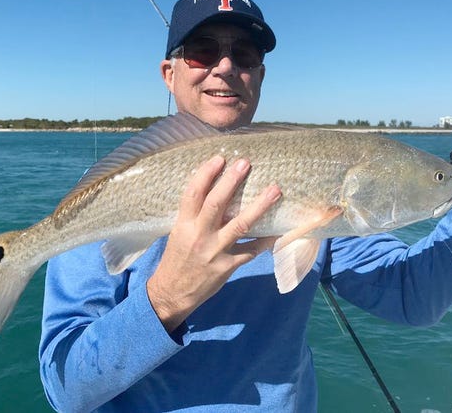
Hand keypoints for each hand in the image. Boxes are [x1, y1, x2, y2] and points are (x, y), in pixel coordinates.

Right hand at [146, 155, 281, 332]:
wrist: (172, 292)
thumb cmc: (177, 258)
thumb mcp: (179, 233)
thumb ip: (195, 215)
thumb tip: (217, 190)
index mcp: (183, 225)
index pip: (193, 194)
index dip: (205, 174)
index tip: (219, 158)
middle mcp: (199, 236)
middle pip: (216, 204)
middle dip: (231, 182)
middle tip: (245, 163)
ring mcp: (215, 252)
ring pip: (240, 225)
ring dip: (259, 206)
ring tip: (274, 190)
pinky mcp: (227, 266)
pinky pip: (252, 250)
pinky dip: (266, 239)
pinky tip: (279, 229)